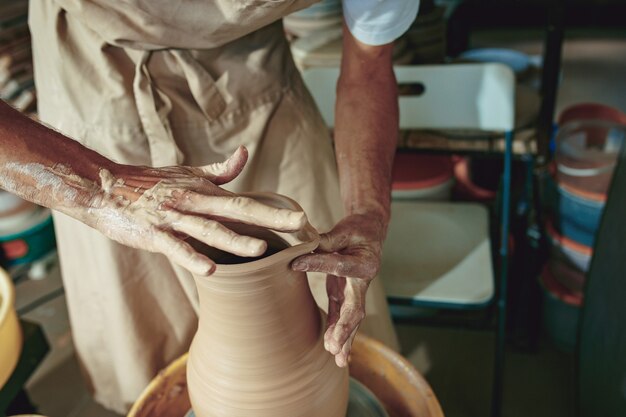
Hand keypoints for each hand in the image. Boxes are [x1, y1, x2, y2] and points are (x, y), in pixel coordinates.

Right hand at [69, 146, 305, 274]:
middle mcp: (194, 202)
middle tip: (300, 225)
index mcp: (205, 191)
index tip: (304, 220)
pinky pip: (175, 248)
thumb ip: (219, 169)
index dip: (275, 213)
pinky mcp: (153, 234)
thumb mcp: (186, 172)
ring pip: (209, 231)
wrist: (105, 186)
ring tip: (260, 250)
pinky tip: (210, 270)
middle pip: (238, 212)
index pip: (247, 203)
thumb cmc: (150, 182)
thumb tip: (245, 153)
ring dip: (234, 240)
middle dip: (271, 220)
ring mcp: (174, 218)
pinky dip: (192, 258)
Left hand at [292, 213, 385, 366]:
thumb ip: (327, 240)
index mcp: (365, 262)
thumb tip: (304, 247)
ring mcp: (355, 291)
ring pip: (350, 318)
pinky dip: (337, 332)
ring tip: (337, 358)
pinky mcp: (346, 295)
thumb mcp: (343, 230)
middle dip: (345, 328)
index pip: (340, 266)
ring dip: (344, 338)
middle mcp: (364, 281)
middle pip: (355, 308)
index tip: (296, 263)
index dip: (318, 264)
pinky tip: (333, 350)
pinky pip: (342, 316)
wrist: (370, 232)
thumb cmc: (356, 230)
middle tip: (334, 346)